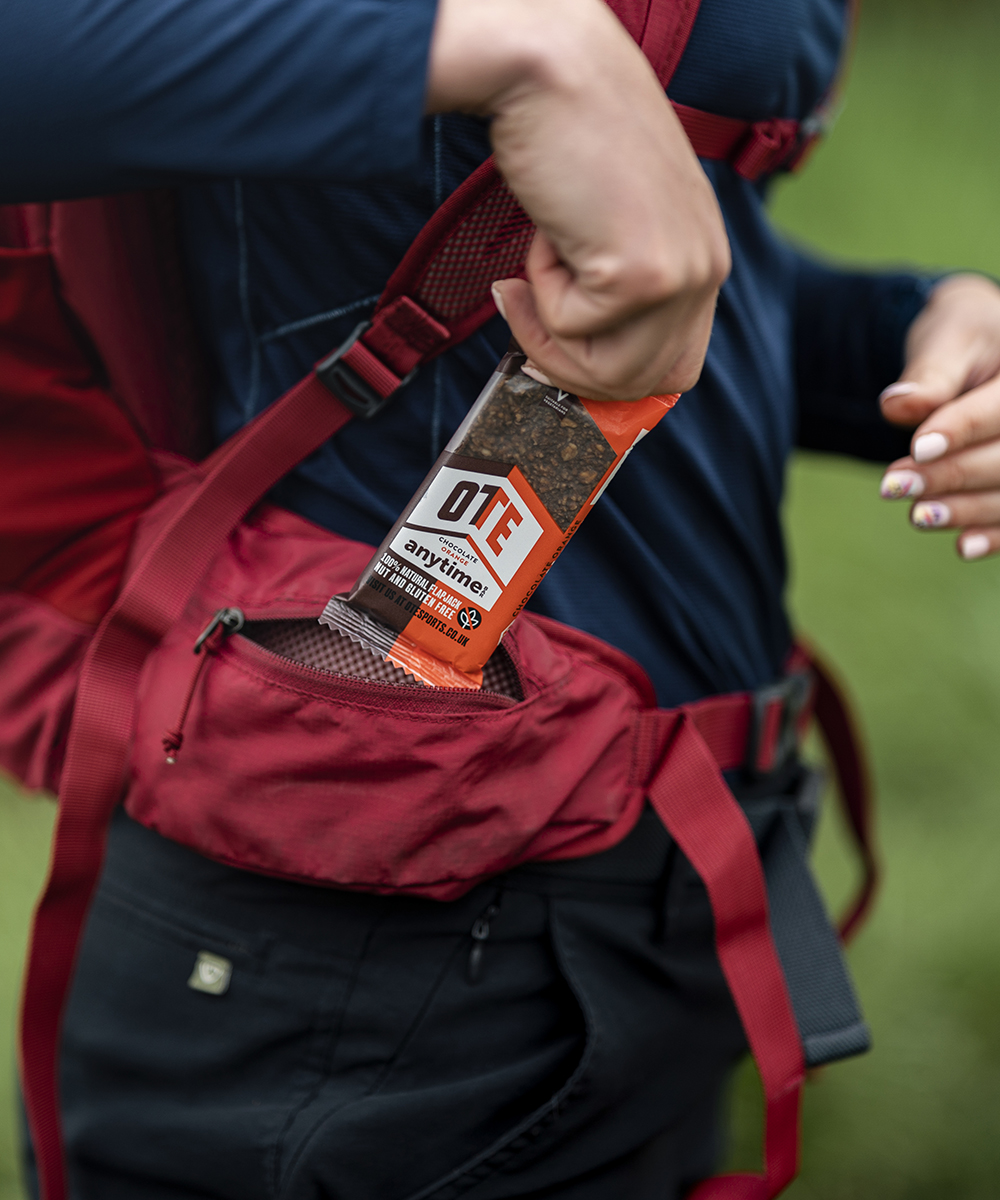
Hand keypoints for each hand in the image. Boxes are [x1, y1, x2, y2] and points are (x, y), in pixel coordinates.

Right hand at [425, 0, 729, 399]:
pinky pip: (570, 329)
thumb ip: (619, 285)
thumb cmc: (570, 131)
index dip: (613, 377)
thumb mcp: (616, 219)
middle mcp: (707, 268)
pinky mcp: (641, 277)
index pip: (676, 365)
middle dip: (570, 366)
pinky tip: (547, 229)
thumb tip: (574, 360)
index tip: (559, 355)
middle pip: (643, 382)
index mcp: (705, 254)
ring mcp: (681, 274)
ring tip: (535, 266)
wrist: (552, 66)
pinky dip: (538, 290)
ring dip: (550, 331)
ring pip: (608, 373)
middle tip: (524, 311)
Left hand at [879, 273, 999, 559]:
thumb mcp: (948, 338)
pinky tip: (963, 547)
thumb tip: (897, 405)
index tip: (919, 447)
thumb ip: (930, 374)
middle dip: (951, 475)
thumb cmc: (964, 338)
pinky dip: (995, 535)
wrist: (984, 351)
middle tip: (893, 486)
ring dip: (968, 510)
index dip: (962, 429)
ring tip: (918, 516)